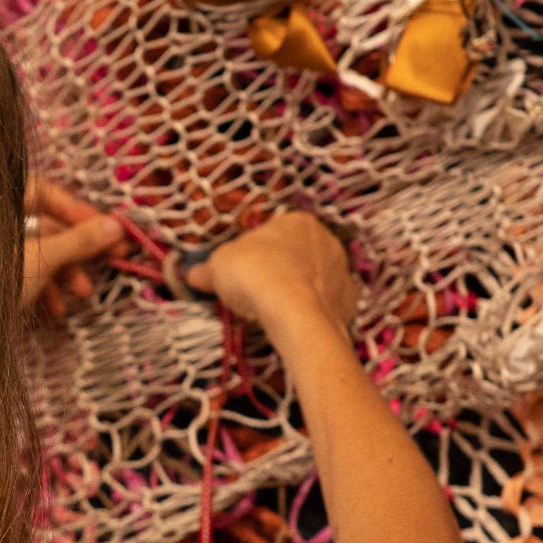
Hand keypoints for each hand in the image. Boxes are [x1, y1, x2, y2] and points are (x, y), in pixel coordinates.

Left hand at [22, 177, 127, 320]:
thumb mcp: (41, 259)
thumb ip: (79, 241)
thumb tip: (117, 226)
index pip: (43, 190)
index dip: (76, 209)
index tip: (105, 228)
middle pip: (44, 225)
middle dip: (76, 249)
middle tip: (111, 262)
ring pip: (35, 252)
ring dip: (63, 273)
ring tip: (82, 295)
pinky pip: (19, 272)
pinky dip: (40, 288)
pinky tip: (54, 310)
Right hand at [184, 210, 359, 350]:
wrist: (295, 314)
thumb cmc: (255, 275)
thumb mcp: (219, 266)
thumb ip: (208, 269)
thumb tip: (193, 275)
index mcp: (297, 221)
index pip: (272, 233)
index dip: (252, 254)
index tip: (239, 275)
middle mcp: (327, 239)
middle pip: (295, 255)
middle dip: (278, 271)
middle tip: (255, 294)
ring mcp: (342, 271)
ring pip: (314, 279)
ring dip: (298, 290)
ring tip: (274, 311)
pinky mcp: (350, 301)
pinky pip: (329, 303)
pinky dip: (315, 311)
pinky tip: (298, 321)